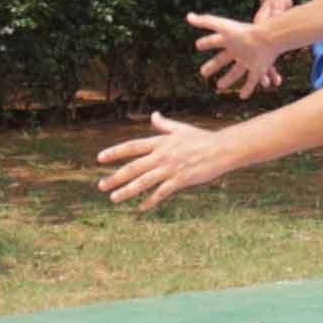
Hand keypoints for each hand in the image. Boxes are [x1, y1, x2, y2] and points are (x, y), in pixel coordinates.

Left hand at [94, 111, 237, 211]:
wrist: (222, 149)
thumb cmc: (202, 138)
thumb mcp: (181, 128)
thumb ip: (164, 124)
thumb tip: (153, 115)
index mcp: (160, 142)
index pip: (131, 147)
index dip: (114, 152)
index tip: (99, 158)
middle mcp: (161, 155)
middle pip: (133, 167)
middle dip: (115, 177)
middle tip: (101, 186)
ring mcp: (170, 168)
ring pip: (143, 182)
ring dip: (127, 191)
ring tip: (114, 198)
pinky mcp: (181, 180)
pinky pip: (161, 192)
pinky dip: (150, 201)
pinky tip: (141, 208)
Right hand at [191, 4, 301, 96]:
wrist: (268, 39)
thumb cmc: (244, 32)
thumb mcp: (223, 27)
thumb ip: (206, 21)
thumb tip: (188, 16)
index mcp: (230, 40)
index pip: (215, 41)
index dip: (206, 43)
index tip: (198, 46)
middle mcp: (239, 51)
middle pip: (223, 59)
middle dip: (213, 65)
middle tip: (203, 72)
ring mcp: (249, 60)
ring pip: (236, 72)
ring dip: (228, 79)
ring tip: (219, 86)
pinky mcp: (258, 69)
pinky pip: (252, 81)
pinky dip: (247, 89)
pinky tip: (242, 97)